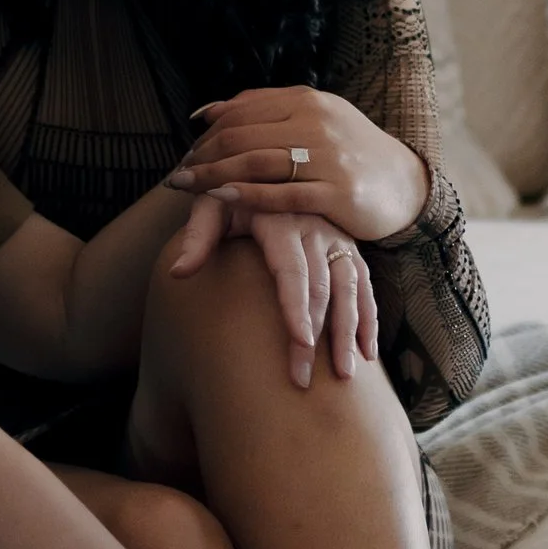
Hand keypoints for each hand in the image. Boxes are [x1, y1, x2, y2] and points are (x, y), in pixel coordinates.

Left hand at [161, 194, 377, 386]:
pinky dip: (368, 320)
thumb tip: (178, 273)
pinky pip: (365, 287)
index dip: (296, 307)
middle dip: (316, 338)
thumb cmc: (231, 194)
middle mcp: (316, 228)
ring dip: (348, 335)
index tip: (300, 343)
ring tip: (343, 376)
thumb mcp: (211, 204)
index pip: (292, 270)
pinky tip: (367, 354)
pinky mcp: (350, 248)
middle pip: (321, 289)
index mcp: (282, 218)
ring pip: (350, 291)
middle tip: (303, 379)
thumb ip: (198, 236)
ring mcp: (337, 239)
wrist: (266, 169)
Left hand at [168, 86, 429, 244]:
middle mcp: (316, 122)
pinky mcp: (337, 192)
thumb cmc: (349, 154)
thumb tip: (208, 111)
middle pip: (242, 136)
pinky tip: (222, 198)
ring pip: (256, 162)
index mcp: (306, 100)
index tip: (185, 156)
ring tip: (187, 188)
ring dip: (213, 175)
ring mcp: (328, 157)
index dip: (207, 135)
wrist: (404, 185)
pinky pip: (282, 194)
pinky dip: (247, 195)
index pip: (241, 112)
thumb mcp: (312, 120)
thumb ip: (263, 112)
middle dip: (202, 156)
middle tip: (177, 177)